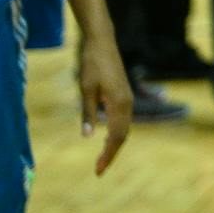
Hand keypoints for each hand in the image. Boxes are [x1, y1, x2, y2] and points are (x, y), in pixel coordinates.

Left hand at [78, 36, 133, 175]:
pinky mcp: (124, 95)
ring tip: (102, 158)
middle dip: (111, 153)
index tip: (97, 170)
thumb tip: (87, 136)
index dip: (107, 155)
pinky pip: (124, 120)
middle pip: (122, 136)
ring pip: (124, 128)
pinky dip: (117, 132)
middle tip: (98, 170)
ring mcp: (128, 99)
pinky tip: (106, 137)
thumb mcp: (85, 89)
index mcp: (119, 104)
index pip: (115, 137)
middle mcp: (127, 103)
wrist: (102, 42)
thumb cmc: (91, 63)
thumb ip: (88, 113)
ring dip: (114, 144)